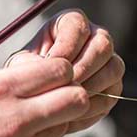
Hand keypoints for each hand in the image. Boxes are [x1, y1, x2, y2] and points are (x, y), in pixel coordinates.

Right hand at [0, 56, 88, 136]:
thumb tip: (34, 72)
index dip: (61, 69)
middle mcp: (15, 119)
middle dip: (72, 93)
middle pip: (76, 99)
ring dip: (54, 119)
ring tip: (30, 120)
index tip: (55, 73)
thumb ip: (3, 80)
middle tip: (58, 94)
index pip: (58, 71)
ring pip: (65, 125)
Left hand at [12, 10, 124, 133]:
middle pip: (102, 45)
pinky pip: (113, 92)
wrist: (35, 97)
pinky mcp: (113, 85)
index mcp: (69, 23)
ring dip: (89, 86)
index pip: (78, 26)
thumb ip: (34, 62)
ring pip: (113, 68)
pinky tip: (73, 112)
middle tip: (61, 85)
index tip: (50, 63)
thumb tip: (48, 64)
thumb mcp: (23, 64)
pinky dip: (93, 104)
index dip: (66, 46)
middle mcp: (94, 37)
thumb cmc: (26, 73)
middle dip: (81, 68)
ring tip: (65, 99)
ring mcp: (108, 60)